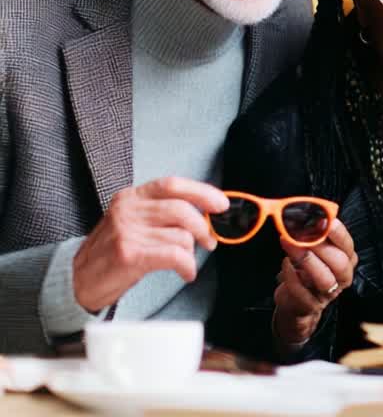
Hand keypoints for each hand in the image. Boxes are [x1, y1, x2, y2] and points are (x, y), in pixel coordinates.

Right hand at [73, 176, 229, 312]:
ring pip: (180, 235)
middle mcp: (128, 210)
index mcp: (131, 197)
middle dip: (203, 227)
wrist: (78, 281)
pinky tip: (186, 273)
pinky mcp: (129, 254)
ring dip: (191, 252)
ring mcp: (127, 231)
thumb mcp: (133, 222)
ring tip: (185, 262)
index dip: (202, 192)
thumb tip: (205, 213)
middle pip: (181, 209)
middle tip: (209, 241)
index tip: (221, 204)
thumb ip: (161, 213)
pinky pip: (174, 255)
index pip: (172, 185)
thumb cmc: (112, 252)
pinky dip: (187, 266)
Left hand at [272, 219, 356, 349]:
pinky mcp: (311, 305)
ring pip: (324, 278)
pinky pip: (302, 292)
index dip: (338, 233)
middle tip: (301, 233)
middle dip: (321, 246)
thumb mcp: (313, 250)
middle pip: (339, 262)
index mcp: (346, 260)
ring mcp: (327, 293)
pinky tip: (285, 264)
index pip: (347, 245)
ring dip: (307, 260)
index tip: (324, 220)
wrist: (296, 301)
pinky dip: (292, 277)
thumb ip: (314, 234)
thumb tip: (306, 214)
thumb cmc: (306, 269)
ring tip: (290, 244)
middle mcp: (342, 277)